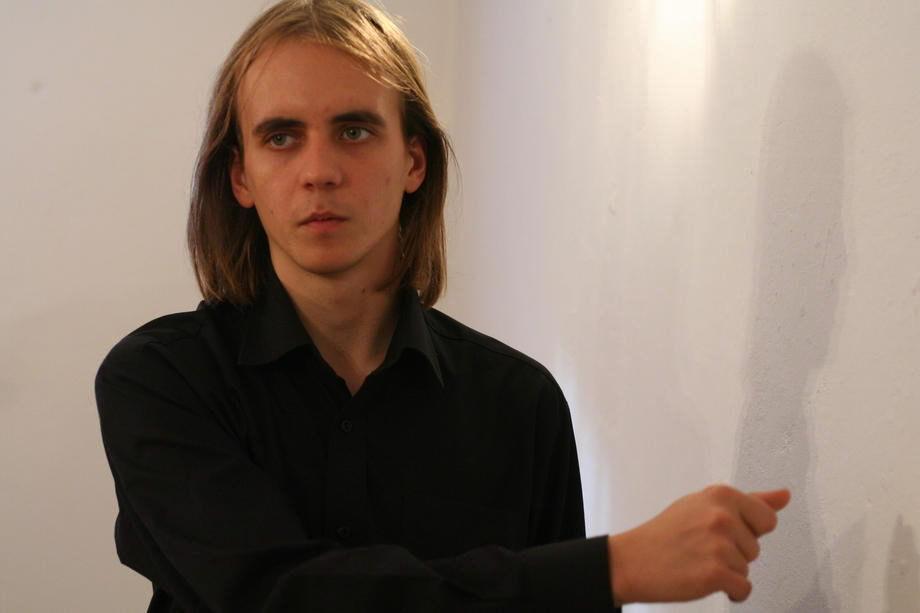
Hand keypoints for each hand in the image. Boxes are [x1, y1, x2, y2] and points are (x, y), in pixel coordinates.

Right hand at [607, 484, 790, 604]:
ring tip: (697, 561)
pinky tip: (703, 579)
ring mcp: (719, 545)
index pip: (766, 518)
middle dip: (734, 552)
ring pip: (747, 568)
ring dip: (727, 571)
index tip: (718, 530)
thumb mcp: (704, 505)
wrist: (632, 560)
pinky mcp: (715, 573)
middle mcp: (722, 516)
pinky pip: (742, 589)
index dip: (745, 530)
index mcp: (721, 494)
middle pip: (756, 547)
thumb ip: (750, 502)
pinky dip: (728, 591)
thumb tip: (784, 495)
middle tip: (700, 547)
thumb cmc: (668, 532)